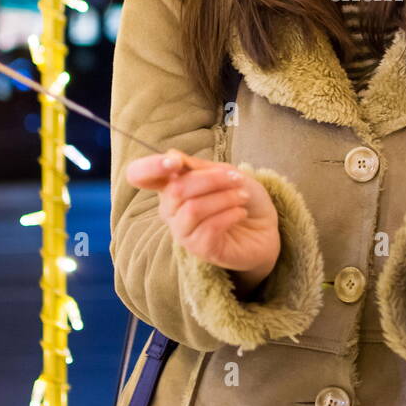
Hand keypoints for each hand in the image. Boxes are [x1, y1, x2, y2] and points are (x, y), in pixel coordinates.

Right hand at [126, 150, 280, 288]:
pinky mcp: (200, 249)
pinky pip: (209, 228)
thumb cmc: (242, 196)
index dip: (150, 166)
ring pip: (193, 209)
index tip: (175, 163)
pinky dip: (230, 214)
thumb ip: (198, 167)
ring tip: (242, 197)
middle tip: (237, 179)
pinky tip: (240, 212)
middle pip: (177, 189)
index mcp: (171, 185)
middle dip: (212, 179)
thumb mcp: (224, 173)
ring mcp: (183, 232)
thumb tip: (171, 155)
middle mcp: (170, 210)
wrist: (266, 226)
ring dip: (224, 198)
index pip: (139, 174)